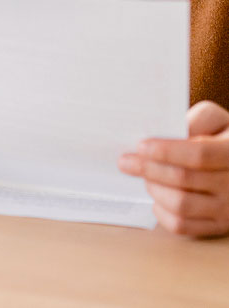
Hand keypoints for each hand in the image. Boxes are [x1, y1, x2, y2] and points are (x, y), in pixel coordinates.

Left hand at [119, 100, 228, 236]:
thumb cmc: (221, 138)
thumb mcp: (216, 121)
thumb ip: (197, 120)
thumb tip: (168, 133)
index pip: (199, 155)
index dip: (166, 151)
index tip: (140, 146)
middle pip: (183, 179)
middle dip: (148, 169)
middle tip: (126, 162)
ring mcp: (228, 209)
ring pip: (180, 205)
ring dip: (154, 188)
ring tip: (144, 177)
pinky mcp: (217, 226)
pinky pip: (182, 225)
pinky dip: (161, 212)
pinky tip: (156, 197)